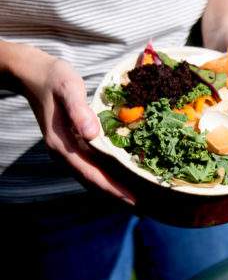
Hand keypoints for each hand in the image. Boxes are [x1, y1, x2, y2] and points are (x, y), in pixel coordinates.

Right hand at [20, 52, 133, 203]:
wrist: (34, 74)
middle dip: (115, 194)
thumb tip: (92, 134)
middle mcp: (63, 152)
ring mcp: (66, 150)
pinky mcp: (70, 145)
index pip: (90, 173)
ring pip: (90, 176)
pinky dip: (105, 175)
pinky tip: (120, 177)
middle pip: (91, 180)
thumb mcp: (68, 89)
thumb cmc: (54, 79)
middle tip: (141, 205)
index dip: (111, 188)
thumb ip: (79, 111)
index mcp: (62, 144)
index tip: (131, 199)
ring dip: (110, 188)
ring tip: (134, 197)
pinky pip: (90, 166)